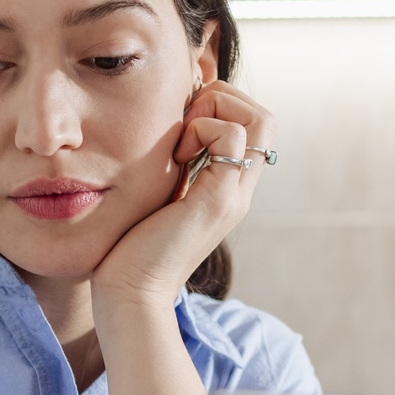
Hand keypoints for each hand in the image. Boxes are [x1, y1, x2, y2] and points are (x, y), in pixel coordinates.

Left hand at [92, 79, 275, 305]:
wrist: (131, 294)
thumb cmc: (130, 251)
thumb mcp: (156, 198)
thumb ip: (171, 171)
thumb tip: (165, 133)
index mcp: (226, 190)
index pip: (252, 126)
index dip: (220, 107)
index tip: (179, 127)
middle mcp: (238, 191)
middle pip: (264, 118)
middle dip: (222, 100)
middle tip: (182, 124)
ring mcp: (233, 196)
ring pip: (258, 120)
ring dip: (214, 112)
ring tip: (180, 141)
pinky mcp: (218, 200)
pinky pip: (231, 136)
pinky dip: (201, 130)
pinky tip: (175, 158)